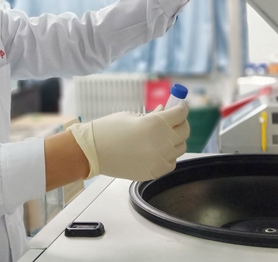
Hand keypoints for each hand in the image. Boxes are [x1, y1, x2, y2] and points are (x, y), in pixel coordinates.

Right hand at [68, 104, 189, 180]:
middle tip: (173, 120)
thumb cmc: (109, 129)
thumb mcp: (132, 116)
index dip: (181, 107)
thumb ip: (153, 116)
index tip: (180, 105)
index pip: (181, 113)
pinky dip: (168, 155)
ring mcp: (160, 159)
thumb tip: (166, 112)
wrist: (92, 152)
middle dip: (181, 123)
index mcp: (156, 123)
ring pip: (180, 147)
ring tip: (162, 136)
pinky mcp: (155, 172)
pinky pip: (171, 162)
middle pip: (185, 131)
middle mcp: (162, 142)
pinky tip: (156, 150)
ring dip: (175, 140)